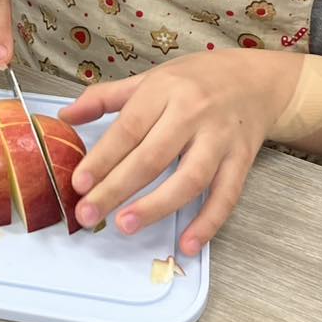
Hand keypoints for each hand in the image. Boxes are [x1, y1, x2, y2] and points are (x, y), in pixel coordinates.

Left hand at [57, 50, 298, 253]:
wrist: (256, 80)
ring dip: (157, 206)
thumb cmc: (195, 79)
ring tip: (125, 226)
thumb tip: (65, 117)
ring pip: (189, 178)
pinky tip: (186, 243)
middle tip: (89, 215)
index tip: (78, 183)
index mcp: (164, 90)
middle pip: (152, 156)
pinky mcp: (242, 160)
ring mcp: (220, 139)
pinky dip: (208, 222)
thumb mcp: (150, 78)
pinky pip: (226, 196)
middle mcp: (193, 113)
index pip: (128, 128)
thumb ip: (106, 98)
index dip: (102, 158)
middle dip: (117, 188)